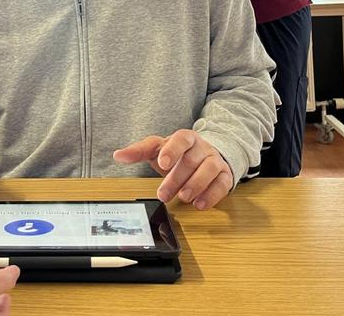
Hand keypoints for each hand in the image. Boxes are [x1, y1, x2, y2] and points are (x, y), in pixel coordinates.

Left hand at [113, 129, 232, 210]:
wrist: (205, 156)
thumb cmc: (177, 154)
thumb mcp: (157, 149)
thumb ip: (139, 151)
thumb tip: (118, 155)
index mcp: (185, 138)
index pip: (181, 139)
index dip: (172, 150)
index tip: (162, 163)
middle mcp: (202, 147)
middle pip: (191, 159)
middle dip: (177, 178)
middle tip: (163, 194)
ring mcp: (215, 160)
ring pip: (210, 169)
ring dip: (196, 184)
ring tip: (183, 197)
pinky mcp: (225, 176)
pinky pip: (222, 184)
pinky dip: (212, 195)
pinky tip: (199, 204)